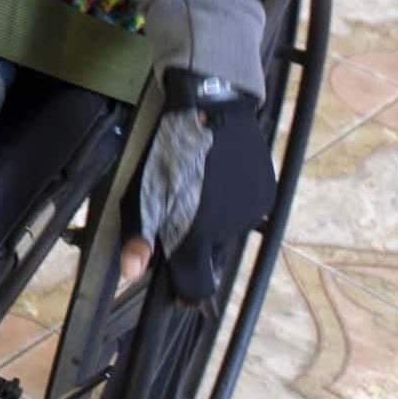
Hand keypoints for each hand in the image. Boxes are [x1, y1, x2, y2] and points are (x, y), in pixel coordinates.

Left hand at [122, 87, 275, 298]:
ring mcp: (251, 213)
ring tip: (198, 197)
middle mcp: (228, 231)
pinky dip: (231, 210)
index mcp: (196, 236)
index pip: (197, 287)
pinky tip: (217, 186)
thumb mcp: (142, 194)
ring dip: (213, 229)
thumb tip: (131, 274)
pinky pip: (246, 215)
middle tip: (178, 225)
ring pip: (228, 237)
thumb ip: (139, 237)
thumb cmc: (167, 152)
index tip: (175, 290)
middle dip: (195, 253)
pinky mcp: (266, 194)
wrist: (210, 108)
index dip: (184, 291)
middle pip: (211, 261)